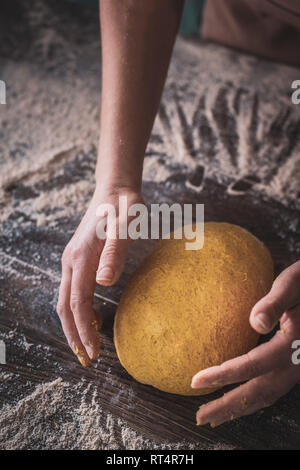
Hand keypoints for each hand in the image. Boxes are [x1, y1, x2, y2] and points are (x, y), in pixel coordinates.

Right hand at [57, 185, 142, 365]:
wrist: (116, 189)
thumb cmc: (125, 207)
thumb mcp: (126, 226)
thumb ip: (115, 253)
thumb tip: (103, 283)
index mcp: (81, 258)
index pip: (77, 303)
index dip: (83, 329)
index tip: (93, 352)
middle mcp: (71, 261)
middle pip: (65, 307)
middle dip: (74, 335)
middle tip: (87, 360)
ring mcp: (72, 259)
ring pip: (66, 300)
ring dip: (75, 325)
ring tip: (89, 346)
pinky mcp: (79, 258)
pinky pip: (73, 290)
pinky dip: (79, 310)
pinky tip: (94, 318)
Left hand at [191, 261, 299, 426]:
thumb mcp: (293, 284)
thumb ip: (274, 303)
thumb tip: (255, 322)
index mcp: (291, 344)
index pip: (251, 365)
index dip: (222, 376)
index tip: (195, 382)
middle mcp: (296, 362)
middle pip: (258, 391)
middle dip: (228, 406)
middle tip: (200, 416)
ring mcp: (298, 366)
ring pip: (267, 395)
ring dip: (240, 407)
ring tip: (216, 416)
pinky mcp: (296, 364)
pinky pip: (274, 389)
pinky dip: (255, 399)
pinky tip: (242, 400)